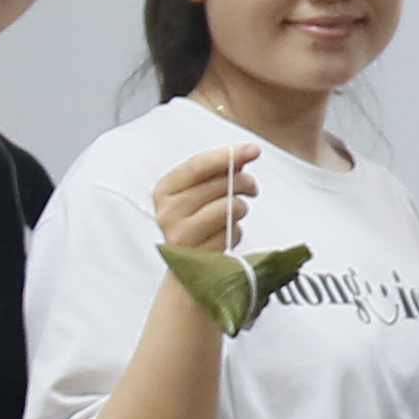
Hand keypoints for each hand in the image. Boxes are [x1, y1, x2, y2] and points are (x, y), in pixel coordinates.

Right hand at [145, 139, 261, 254]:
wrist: (187, 268)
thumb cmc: (197, 223)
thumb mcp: (199, 193)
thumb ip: (218, 172)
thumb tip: (246, 154)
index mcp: (165, 190)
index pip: (199, 165)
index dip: (228, 155)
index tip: (254, 150)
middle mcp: (167, 212)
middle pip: (219, 184)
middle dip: (244, 182)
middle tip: (251, 187)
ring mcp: (182, 235)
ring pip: (229, 206)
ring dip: (240, 208)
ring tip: (234, 214)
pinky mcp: (200, 255)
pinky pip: (234, 232)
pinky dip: (237, 231)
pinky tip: (226, 235)